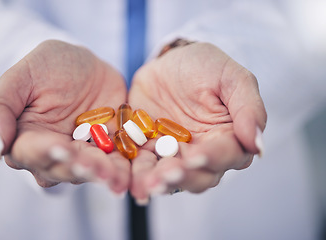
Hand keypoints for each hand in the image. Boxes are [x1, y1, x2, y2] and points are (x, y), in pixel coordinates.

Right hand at [0, 40, 129, 193]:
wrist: (87, 65)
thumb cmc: (48, 67)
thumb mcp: (22, 76)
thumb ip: (1, 107)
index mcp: (27, 137)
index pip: (30, 152)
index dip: (43, 151)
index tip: (57, 147)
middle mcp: (54, 152)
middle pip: (62, 167)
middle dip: (77, 168)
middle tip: (90, 167)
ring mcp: (83, 152)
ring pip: (90, 170)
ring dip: (101, 175)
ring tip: (114, 178)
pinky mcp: (109, 149)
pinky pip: (116, 162)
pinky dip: (122, 169)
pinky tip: (129, 175)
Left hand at [128, 42, 266, 201]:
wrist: (168, 63)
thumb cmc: (205, 67)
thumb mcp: (231, 77)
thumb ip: (248, 108)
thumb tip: (258, 145)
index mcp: (228, 137)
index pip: (228, 155)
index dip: (213, 157)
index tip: (198, 156)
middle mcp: (203, 152)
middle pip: (199, 175)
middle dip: (184, 177)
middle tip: (168, 174)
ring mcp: (175, 154)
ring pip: (171, 176)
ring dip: (159, 181)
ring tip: (147, 184)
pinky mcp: (150, 150)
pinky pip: (144, 166)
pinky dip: (137, 175)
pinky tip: (131, 183)